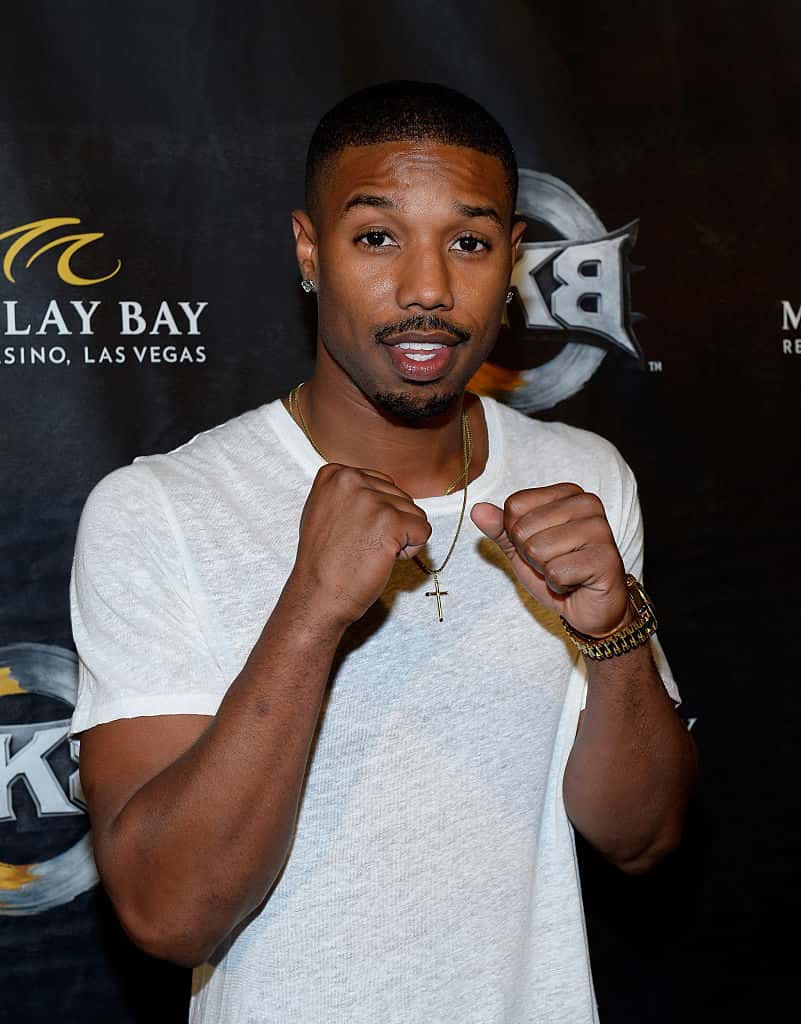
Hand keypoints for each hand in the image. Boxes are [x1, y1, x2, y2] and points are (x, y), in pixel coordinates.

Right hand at [290, 464, 431, 628]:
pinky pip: (423, 530)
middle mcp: (351, 480)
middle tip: (360, 545)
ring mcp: (371, 499)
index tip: (351, 532)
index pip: (382, 484)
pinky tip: (383, 558)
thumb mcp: (326, 511)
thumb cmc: (324, 562)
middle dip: (390, 524)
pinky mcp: (391, 521)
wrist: (317, 595)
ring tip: (370, 552)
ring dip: (401, 537)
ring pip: (414, 512)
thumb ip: (352, 493)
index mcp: (335, 474)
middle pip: (400, 496)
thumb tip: (382, 488)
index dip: (375, 514)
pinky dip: (411, 550)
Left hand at [471, 483, 629, 636]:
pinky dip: (558, 585)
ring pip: (537, 549)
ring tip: (565, 572)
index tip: (541, 544)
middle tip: (554, 562)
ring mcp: (600, 530)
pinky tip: (575, 583)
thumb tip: (478, 510)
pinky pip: (556, 573)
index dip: (517, 534)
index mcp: (568, 493)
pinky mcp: (605, 559)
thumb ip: (501, 528)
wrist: (590, 606)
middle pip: (523, 528)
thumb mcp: (522, 547)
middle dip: (530, 554)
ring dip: (544, 570)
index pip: (515, 505)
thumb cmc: (559, 571)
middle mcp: (587, 504)